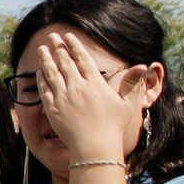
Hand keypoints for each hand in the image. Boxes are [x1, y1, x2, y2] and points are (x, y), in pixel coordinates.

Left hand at [36, 31, 146, 167]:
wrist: (95, 146)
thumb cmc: (113, 127)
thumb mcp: (127, 103)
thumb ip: (132, 83)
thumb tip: (144, 65)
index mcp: (95, 84)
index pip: (82, 59)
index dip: (74, 46)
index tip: (68, 36)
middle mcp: (78, 88)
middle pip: (65, 62)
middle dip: (58, 47)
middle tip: (52, 36)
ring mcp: (63, 98)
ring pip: (52, 73)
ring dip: (46, 59)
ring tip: (41, 48)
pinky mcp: (53, 109)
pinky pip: (44, 90)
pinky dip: (41, 79)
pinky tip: (39, 72)